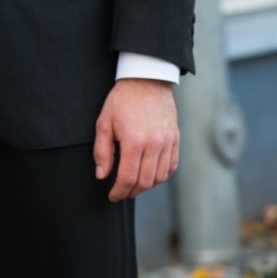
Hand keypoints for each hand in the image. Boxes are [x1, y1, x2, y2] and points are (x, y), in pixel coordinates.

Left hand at [93, 78, 179, 201]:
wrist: (146, 81)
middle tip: (121, 193)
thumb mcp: (104, 123)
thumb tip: (102, 175)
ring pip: (160, 177)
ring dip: (146, 186)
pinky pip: (172, 166)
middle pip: (146, 181)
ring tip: (133, 186)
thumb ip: (102, 151)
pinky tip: (150, 176)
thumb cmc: (121, 101)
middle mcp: (155, 144)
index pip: (128, 177)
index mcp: (134, 141)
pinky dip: (161, 175)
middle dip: (131, 192)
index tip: (112, 196)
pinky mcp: (176, 139)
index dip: (119, 191)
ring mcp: (168, 142)